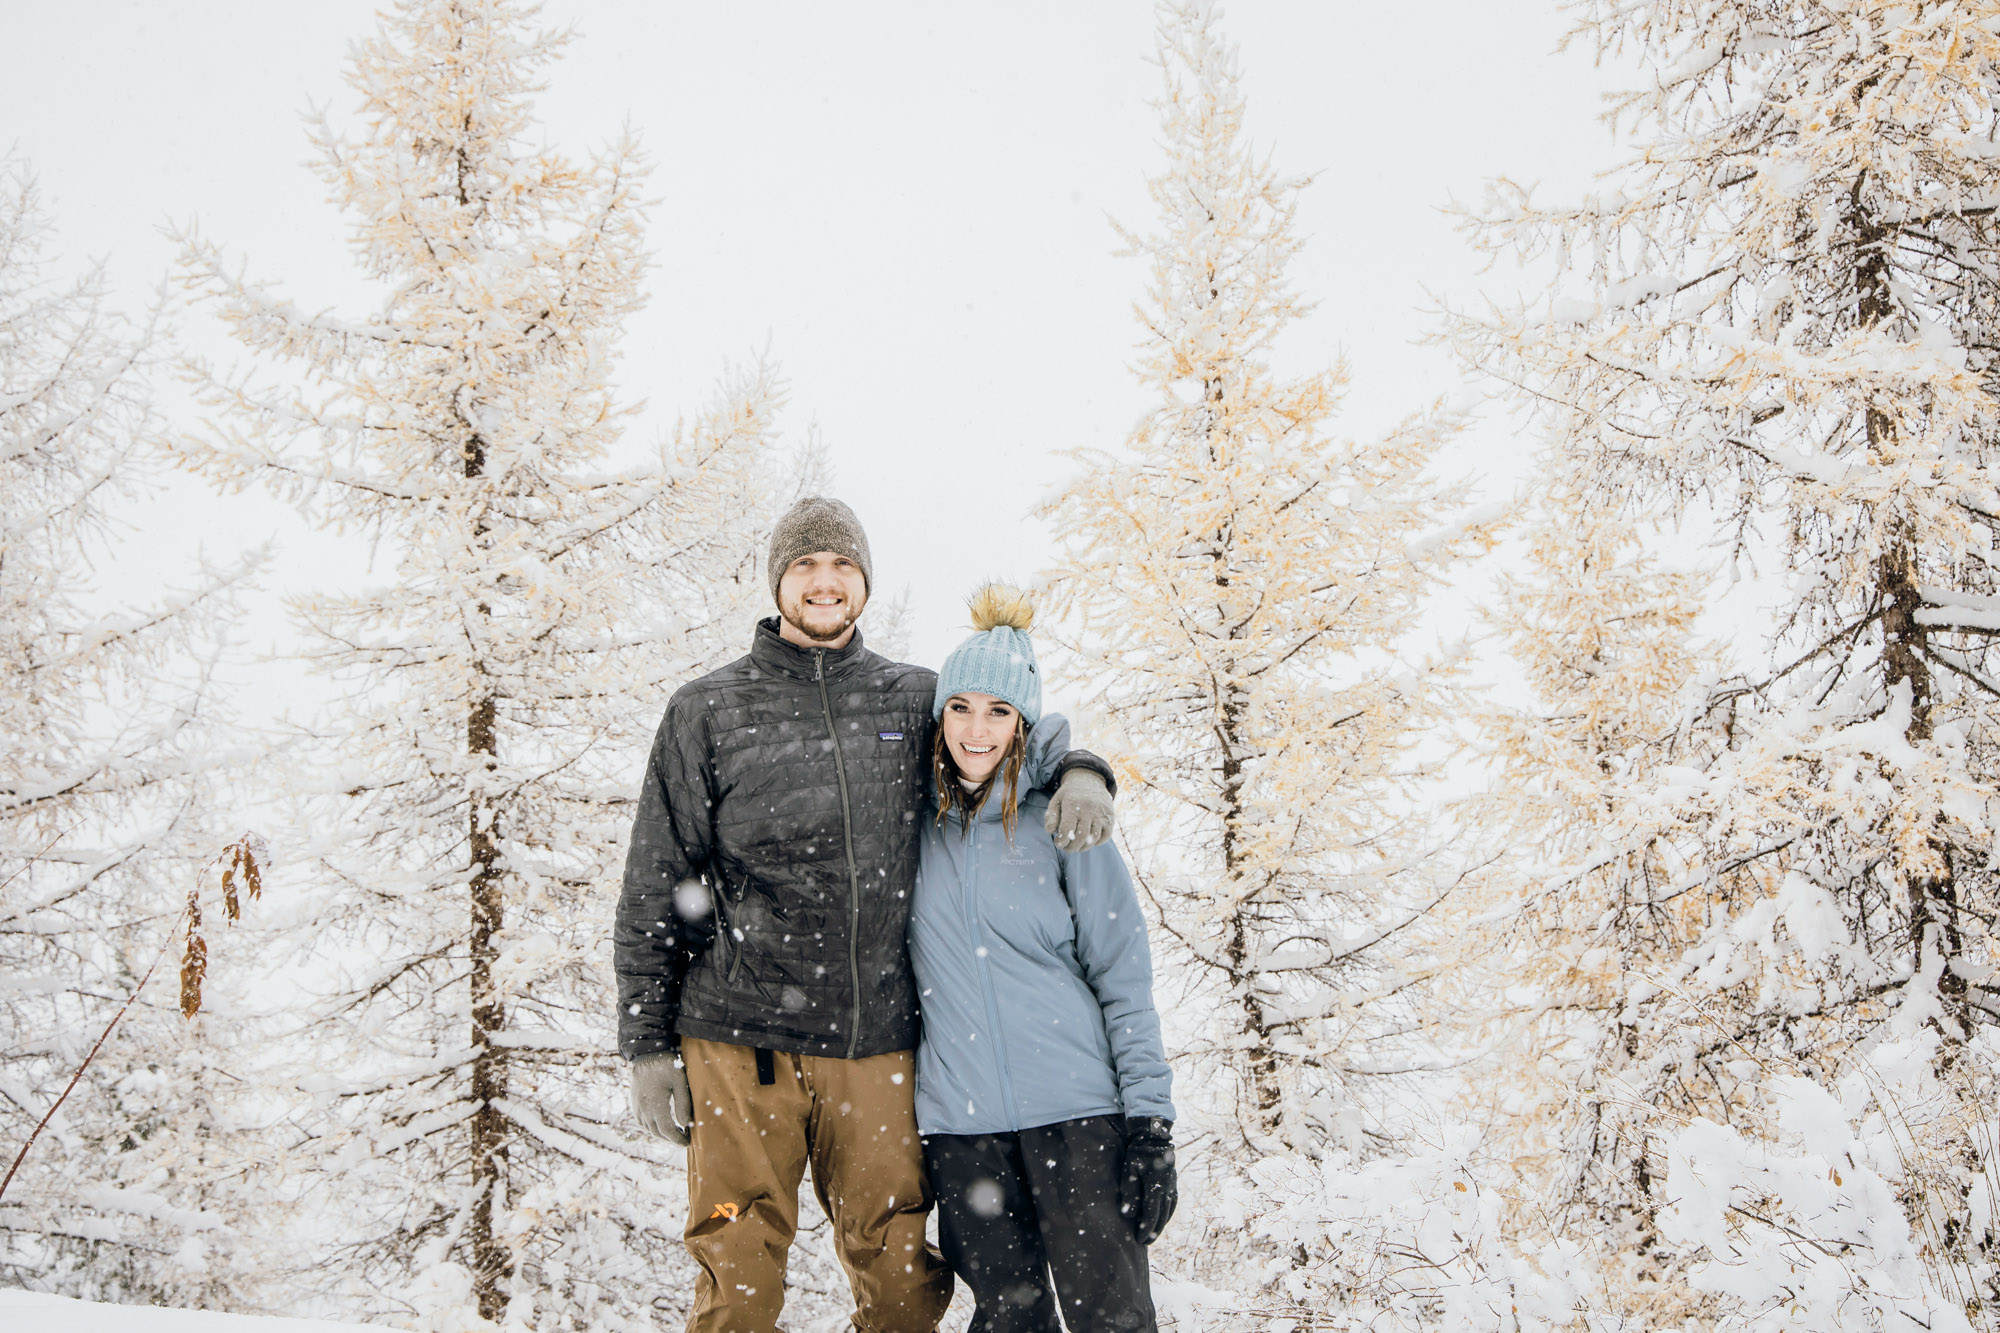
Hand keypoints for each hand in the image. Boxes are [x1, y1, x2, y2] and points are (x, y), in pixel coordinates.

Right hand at [631, 1053, 692, 1145]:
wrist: (647, 1053)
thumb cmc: (666, 1066)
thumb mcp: (680, 1082)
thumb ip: (683, 1104)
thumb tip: (686, 1124)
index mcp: (655, 1105)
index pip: (667, 1131)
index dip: (677, 1139)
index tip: (687, 1143)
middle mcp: (643, 1109)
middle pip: (657, 1132)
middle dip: (671, 1138)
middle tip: (684, 1138)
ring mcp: (637, 1106)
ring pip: (649, 1128)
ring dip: (661, 1133)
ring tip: (675, 1132)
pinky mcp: (634, 1102)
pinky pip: (642, 1121)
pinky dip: (652, 1126)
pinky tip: (660, 1123)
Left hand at [1046, 767, 1113, 851]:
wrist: (1089, 779)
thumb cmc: (1070, 794)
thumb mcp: (1056, 800)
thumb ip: (1051, 816)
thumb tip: (1050, 831)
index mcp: (1072, 804)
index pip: (1067, 829)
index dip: (1061, 841)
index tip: (1057, 843)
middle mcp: (1088, 809)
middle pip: (1081, 836)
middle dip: (1072, 847)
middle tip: (1066, 848)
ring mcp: (1101, 813)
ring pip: (1094, 838)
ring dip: (1084, 847)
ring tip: (1077, 846)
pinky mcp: (1110, 817)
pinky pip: (1106, 835)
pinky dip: (1097, 842)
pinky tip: (1089, 841)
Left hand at [1118, 1117, 1176, 1244]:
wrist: (1153, 1136)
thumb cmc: (1138, 1153)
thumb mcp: (1129, 1170)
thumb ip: (1129, 1193)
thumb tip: (1128, 1215)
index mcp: (1156, 1186)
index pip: (1151, 1215)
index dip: (1146, 1230)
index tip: (1139, 1240)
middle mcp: (1167, 1188)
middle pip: (1162, 1216)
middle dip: (1154, 1231)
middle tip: (1146, 1243)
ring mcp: (1172, 1185)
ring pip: (1169, 1211)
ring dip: (1161, 1224)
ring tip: (1153, 1234)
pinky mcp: (1173, 1182)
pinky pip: (1173, 1202)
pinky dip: (1168, 1213)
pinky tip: (1163, 1218)